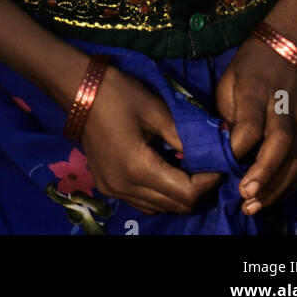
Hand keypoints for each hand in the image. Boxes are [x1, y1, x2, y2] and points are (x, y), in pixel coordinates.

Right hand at [79, 65, 222, 214]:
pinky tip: (163, 171)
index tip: (218, 163)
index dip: (208, 182)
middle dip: (197, 189)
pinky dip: (159, 194)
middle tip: (207, 165)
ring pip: (158, 207)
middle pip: (175, 205)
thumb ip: (184, 136)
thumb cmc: (119, 94)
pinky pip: (142, 202)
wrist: (78, 90)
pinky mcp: (107, 186)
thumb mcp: (156, 110)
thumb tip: (211, 151)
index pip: (186, 193)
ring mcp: (113, 190)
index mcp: (138, 167)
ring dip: (178, 193)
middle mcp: (125, 186)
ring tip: (187, 168)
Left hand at [215, 36, 296, 215]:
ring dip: (276, 187)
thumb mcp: (230, 78)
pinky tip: (273, 196)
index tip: (224, 164)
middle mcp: (283, 106)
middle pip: (280, 144)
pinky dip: (290, 183)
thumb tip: (222, 148)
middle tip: (244, 197)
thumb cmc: (253, 62)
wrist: (294, 43)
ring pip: (296, 158)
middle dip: (263, 174)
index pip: (250, 124)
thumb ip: (228, 112)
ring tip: (254, 206)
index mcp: (257, 89)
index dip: (238, 147)